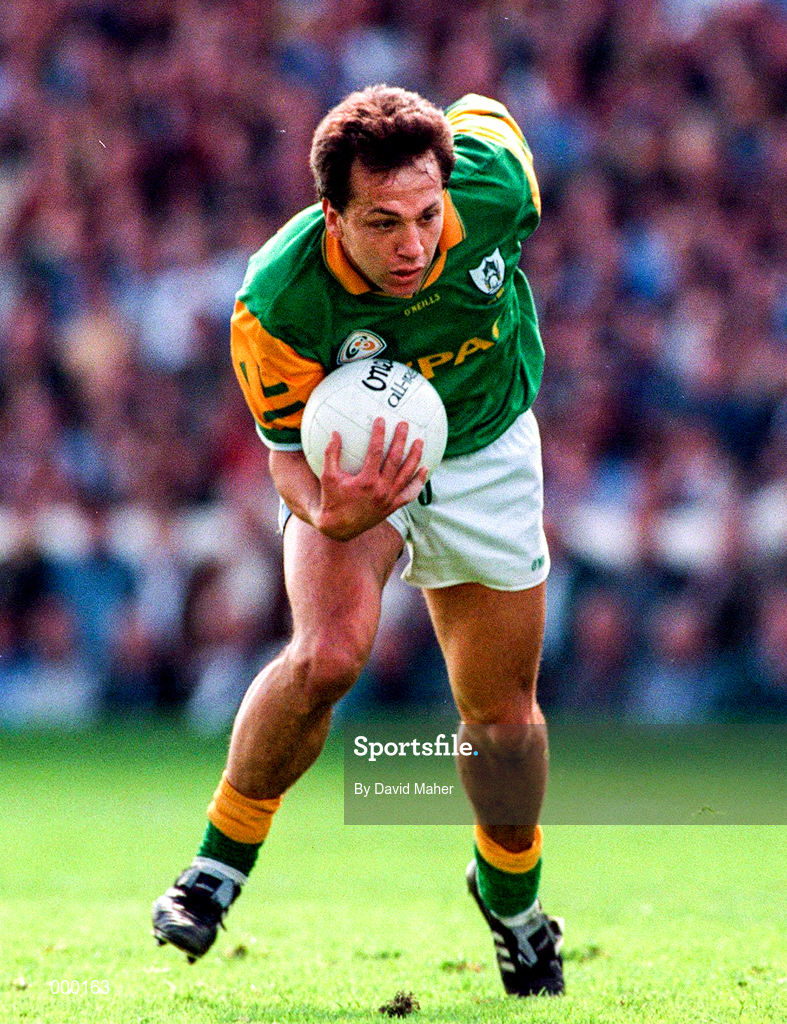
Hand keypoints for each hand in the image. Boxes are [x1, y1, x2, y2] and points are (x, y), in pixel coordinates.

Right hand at [314, 418, 427, 540]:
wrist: (339, 528)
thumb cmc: (331, 500)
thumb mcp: (327, 476)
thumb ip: (331, 454)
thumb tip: (335, 433)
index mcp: (366, 481)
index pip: (376, 451)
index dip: (379, 434)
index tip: (381, 419)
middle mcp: (381, 490)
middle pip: (396, 460)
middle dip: (401, 440)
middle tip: (404, 424)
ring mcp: (389, 499)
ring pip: (407, 474)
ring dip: (415, 456)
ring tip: (419, 441)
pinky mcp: (393, 506)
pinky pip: (410, 493)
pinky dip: (418, 482)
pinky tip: (424, 469)